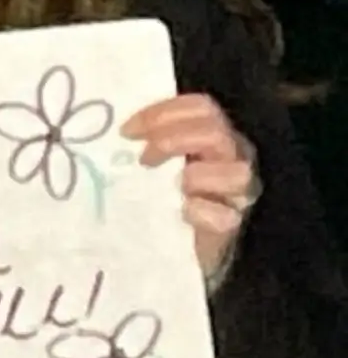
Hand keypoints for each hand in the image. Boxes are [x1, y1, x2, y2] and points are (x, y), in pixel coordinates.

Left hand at [122, 94, 259, 281]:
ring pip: (236, 172)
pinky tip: (182, 212)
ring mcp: (238, 193)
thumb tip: (119, 130)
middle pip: (215, 132)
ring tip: (173, 187)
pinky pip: (225, 216)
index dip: (163, 113)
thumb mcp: (154, 163)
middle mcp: (233, 158)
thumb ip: (148, 141)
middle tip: (143, 158)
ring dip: (196, 176)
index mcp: (213, 136)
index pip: (202, 107)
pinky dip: (200, 211)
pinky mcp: (232, 226)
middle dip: (173, 139)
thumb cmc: (160, 196)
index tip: (127, 132)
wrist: (175, 249)